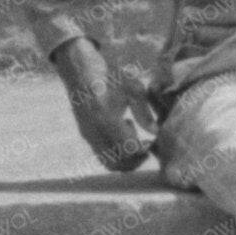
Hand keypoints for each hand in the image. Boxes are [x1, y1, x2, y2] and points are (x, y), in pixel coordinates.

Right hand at [52, 39, 158, 173]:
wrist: (80, 70)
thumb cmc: (110, 76)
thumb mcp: (132, 88)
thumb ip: (144, 112)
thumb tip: (155, 132)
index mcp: (106, 118)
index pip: (128, 149)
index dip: (145, 150)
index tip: (154, 141)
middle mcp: (94, 131)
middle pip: (118, 164)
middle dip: (137, 160)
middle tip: (148, 146)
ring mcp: (87, 135)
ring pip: (109, 163)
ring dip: (127, 159)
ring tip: (137, 141)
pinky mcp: (85, 135)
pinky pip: (102, 155)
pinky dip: (117, 153)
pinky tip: (124, 133)